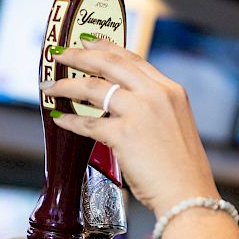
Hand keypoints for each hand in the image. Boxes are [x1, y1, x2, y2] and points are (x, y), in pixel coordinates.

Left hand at [43, 37, 219, 216]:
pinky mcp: (124, 134)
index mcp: (170, 91)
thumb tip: (123, 109)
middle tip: (60, 55)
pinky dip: (71, 122)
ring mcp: (140, 112)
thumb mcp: (174, 126)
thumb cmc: (181, 170)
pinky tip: (60, 120)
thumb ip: (153, 110)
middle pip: (110, 63)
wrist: (187, 194)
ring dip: (66, 85)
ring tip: (50, 88)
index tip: (88, 43)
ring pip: (93, 88)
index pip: (132, 60)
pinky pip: (88, 123)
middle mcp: (156, 94)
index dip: (106, 48)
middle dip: (79, 55)